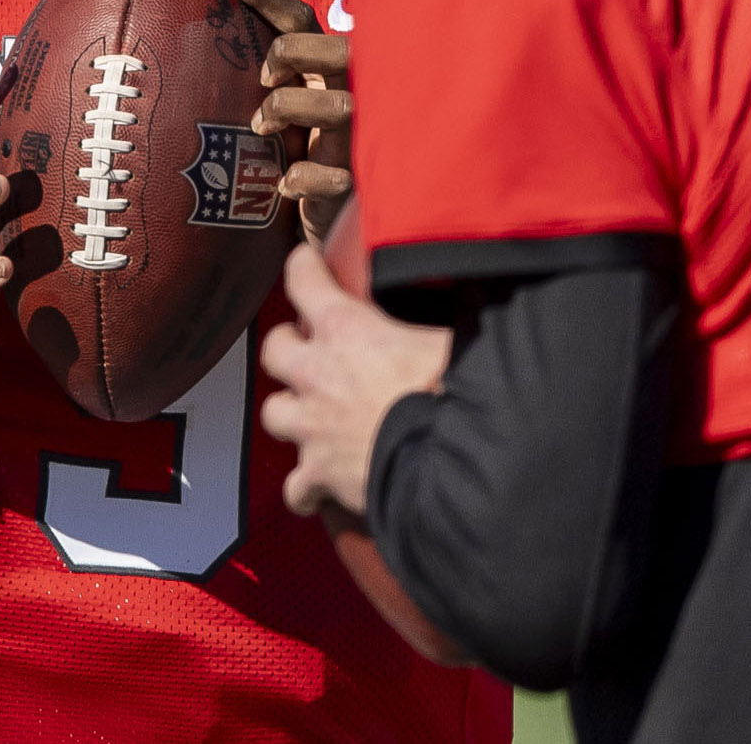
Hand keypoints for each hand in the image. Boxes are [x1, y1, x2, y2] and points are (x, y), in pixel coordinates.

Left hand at [214, 0, 350, 241]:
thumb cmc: (293, 157)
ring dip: (290, 108)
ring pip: (339, 104)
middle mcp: (350, 95)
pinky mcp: (355, 187)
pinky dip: (301, 177)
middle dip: (292, 53)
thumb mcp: (274, 110)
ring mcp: (358, 139)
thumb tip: (193, 36)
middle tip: (262, 77)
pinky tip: (282, 186)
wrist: (321, 229)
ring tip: (260, 127)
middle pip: (334, 49)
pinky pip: (331, 174)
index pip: (299, 19)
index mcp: (326, 71)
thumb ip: (253, 77)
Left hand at [259, 243, 450, 516]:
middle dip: (288, 347)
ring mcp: (312, 426)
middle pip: (274, 349)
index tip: (307, 261)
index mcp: (346, 328)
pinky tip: (316, 490)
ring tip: (309, 415)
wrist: (453, 466)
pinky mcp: (320, 474)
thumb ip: (450, 313)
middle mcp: (317, 373)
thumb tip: (477, 294)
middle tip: (308, 349)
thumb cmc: (456, 394)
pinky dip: (304, 488)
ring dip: (289, 412)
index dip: (304, 267)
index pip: (304, 280)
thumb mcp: (455, 338)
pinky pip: (296, 486)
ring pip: (273, 413)